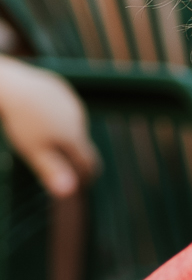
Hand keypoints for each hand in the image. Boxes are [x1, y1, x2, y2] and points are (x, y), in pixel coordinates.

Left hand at [0, 56, 95, 199]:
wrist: (14, 85)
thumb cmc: (22, 121)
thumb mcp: (33, 151)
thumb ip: (51, 171)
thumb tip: (69, 193)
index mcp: (74, 137)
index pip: (88, 162)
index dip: (87, 176)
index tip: (84, 185)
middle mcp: (79, 119)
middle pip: (79, 143)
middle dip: (73, 155)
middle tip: (61, 166)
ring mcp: (71, 103)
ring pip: (71, 125)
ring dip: (64, 135)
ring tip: (47, 140)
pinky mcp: (60, 90)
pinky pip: (62, 109)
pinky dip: (56, 117)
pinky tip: (40, 116)